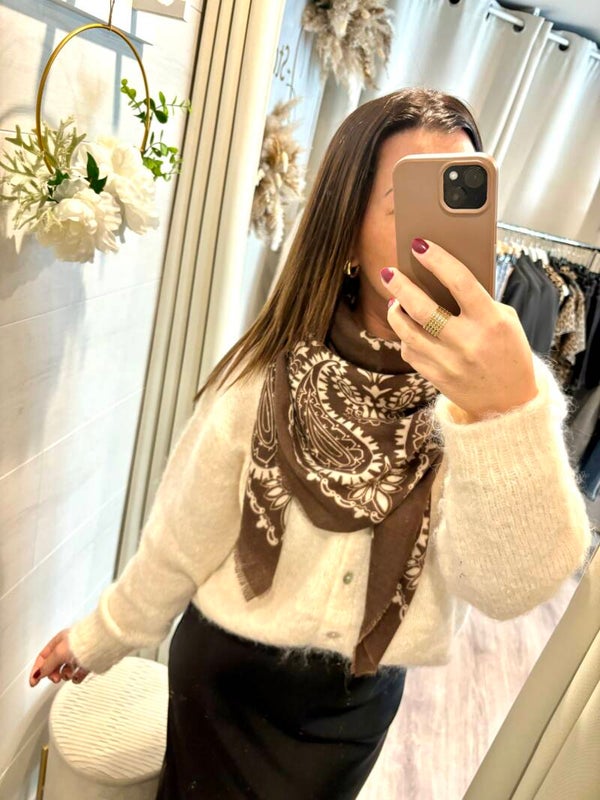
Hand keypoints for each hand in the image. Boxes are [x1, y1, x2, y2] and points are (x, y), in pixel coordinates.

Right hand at [29, 629, 88, 686]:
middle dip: (53, 674)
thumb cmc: (82, 642)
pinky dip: (77, 678)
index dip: (37, 670)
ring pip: (66, 670)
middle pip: (54, 665)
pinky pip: (79, 673)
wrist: (103, 643)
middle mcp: (69, 647)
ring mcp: (79, 655)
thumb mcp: (58, 653)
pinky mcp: (89, 662)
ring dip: (65, 675)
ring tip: (68, 675)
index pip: (43, 657)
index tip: (34, 682)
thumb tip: (38, 674)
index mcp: (60, 640)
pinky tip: (77, 677)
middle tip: (56, 679)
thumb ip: (47, 665)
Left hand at [381, 238, 537, 421]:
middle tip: (388, 272)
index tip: (419, 245)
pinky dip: (404, 336)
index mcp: (490, 321)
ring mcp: (449, 362)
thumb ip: (477, 299)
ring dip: (395, 311)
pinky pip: (409, 352)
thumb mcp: (505, 320)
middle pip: (423, 309)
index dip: (437, 260)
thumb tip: (439, 276)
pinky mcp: (436, 378)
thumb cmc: (508, 351)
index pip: (459, 281)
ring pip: (407, 332)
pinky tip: (406, 326)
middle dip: (401, 286)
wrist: (509, 402)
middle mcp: (468, 342)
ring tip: (394, 299)